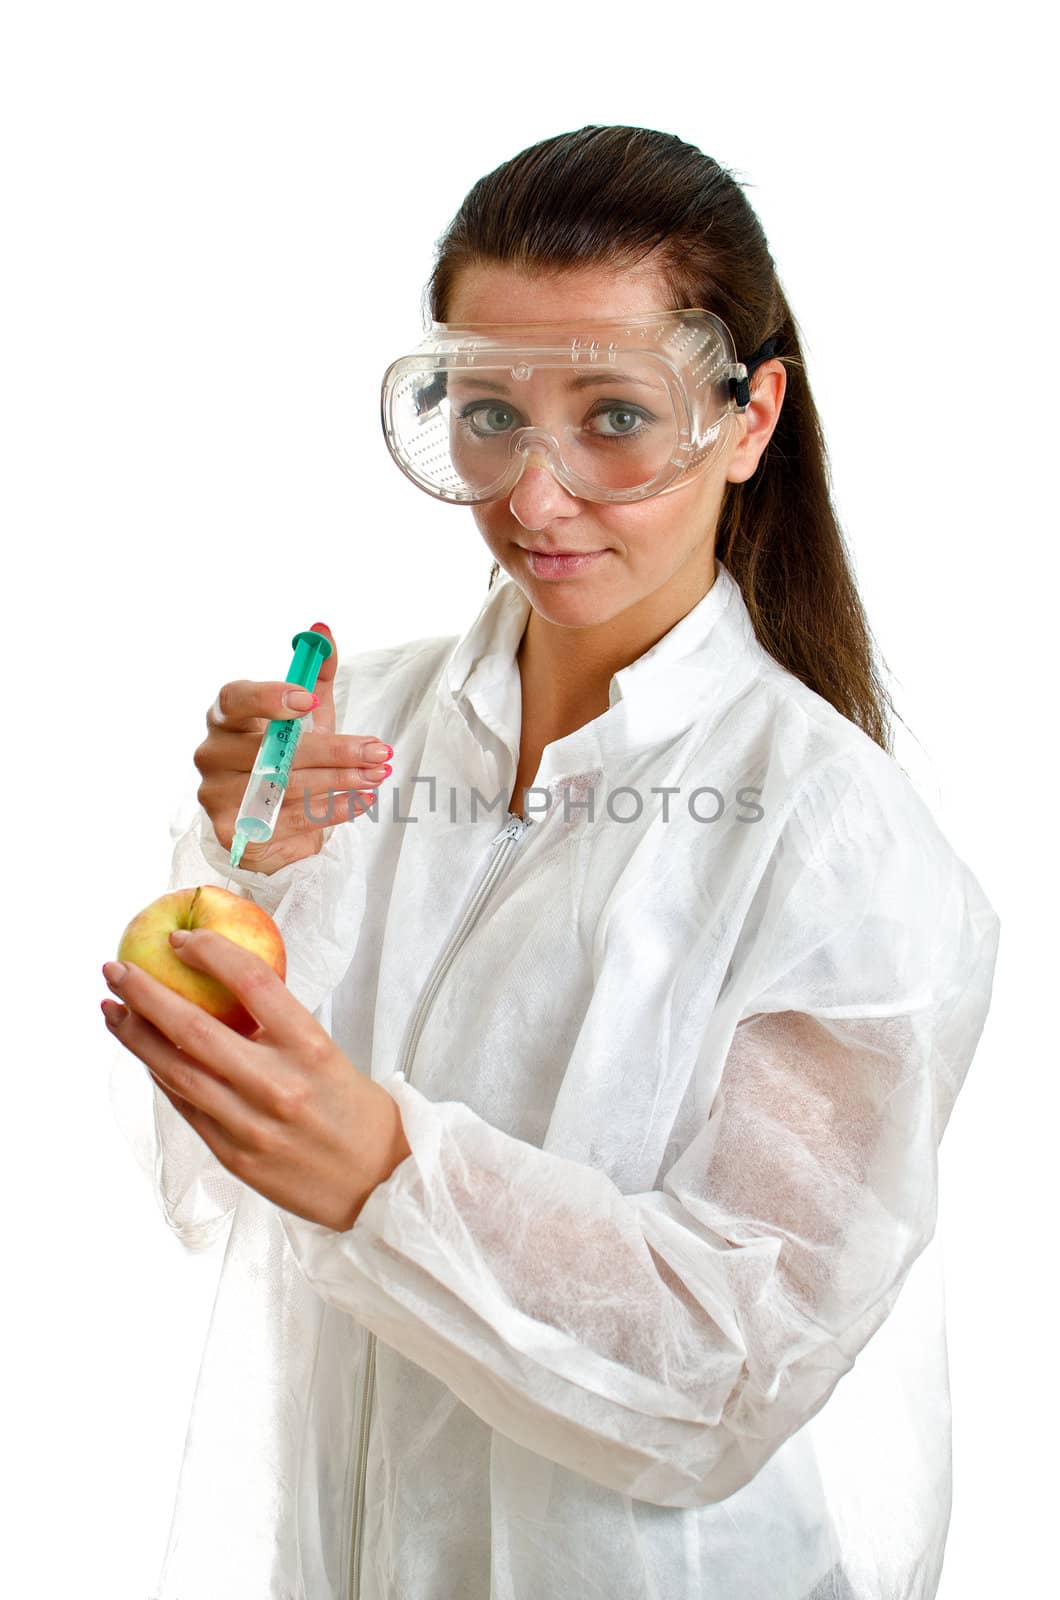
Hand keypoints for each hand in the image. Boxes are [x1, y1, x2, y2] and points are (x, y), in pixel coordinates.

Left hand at [101, 928, 410, 1230]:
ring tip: (112, 1009)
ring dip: (135, 1036)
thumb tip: (223, 984)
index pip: (253, 982)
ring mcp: (250, 1124)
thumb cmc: (355, 1111)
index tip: (181, 940)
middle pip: (194, 1028)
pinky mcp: (233, 1156)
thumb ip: (279, 1026)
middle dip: (146, 993)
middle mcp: (278, 1084)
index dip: (211, 952)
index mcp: (311, 1048)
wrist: (380, 1183)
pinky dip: (160, 1074)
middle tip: (116, 969)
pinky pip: (185, 1106)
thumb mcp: (328, 1054)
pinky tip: (143, 1053)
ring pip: (175, 1071)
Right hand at [193, 621, 394, 873]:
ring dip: (341, 781)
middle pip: (273, 750)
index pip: (236, 699)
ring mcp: (217, 794)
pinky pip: (291, 819)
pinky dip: (332, 810)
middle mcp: (212, 753)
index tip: (309, 700)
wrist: (271, 821)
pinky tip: (360, 801)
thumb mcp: (305, 715)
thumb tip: (322, 632)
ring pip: (287, 786)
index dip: (270, 698)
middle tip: (378, 751)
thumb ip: (315, 674)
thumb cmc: (286, 756)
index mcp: (225, 716)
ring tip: (376, 776)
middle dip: (334, 750)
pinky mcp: (233, 831)